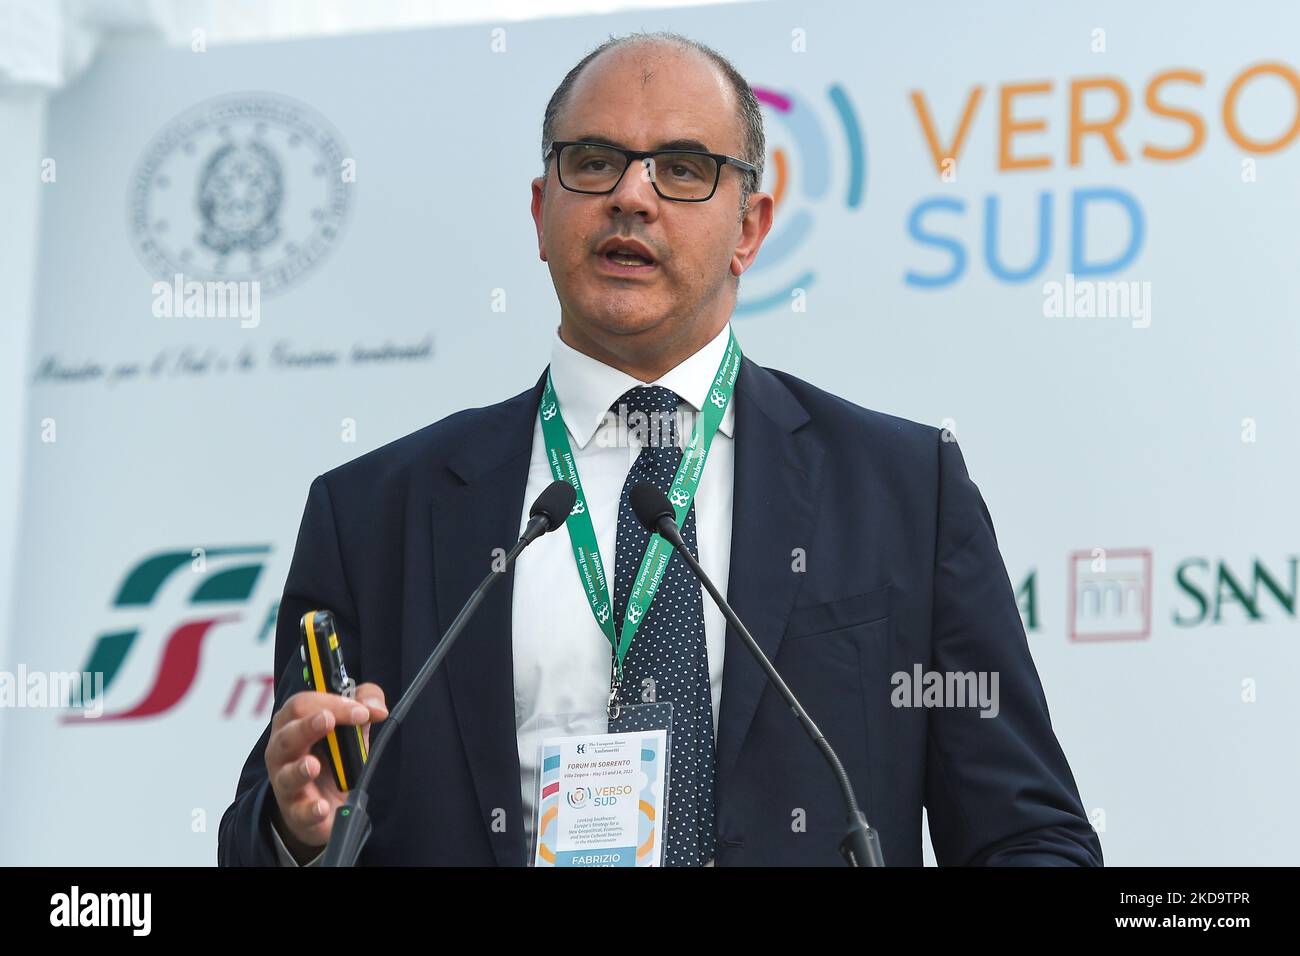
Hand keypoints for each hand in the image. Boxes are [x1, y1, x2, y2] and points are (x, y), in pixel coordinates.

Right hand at [265, 683, 387, 857]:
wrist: (323, 801)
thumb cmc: (332, 755)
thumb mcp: (350, 724)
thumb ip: (364, 703)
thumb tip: (377, 708)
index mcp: (292, 723)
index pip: (303, 705)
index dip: (331, 703)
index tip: (361, 711)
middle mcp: (282, 751)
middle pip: (288, 735)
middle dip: (308, 726)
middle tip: (328, 720)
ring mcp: (285, 782)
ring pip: (287, 774)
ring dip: (300, 769)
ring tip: (314, 765)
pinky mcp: (296, 811)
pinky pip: (300, 811)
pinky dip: (310, 810)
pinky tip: (322, 807)